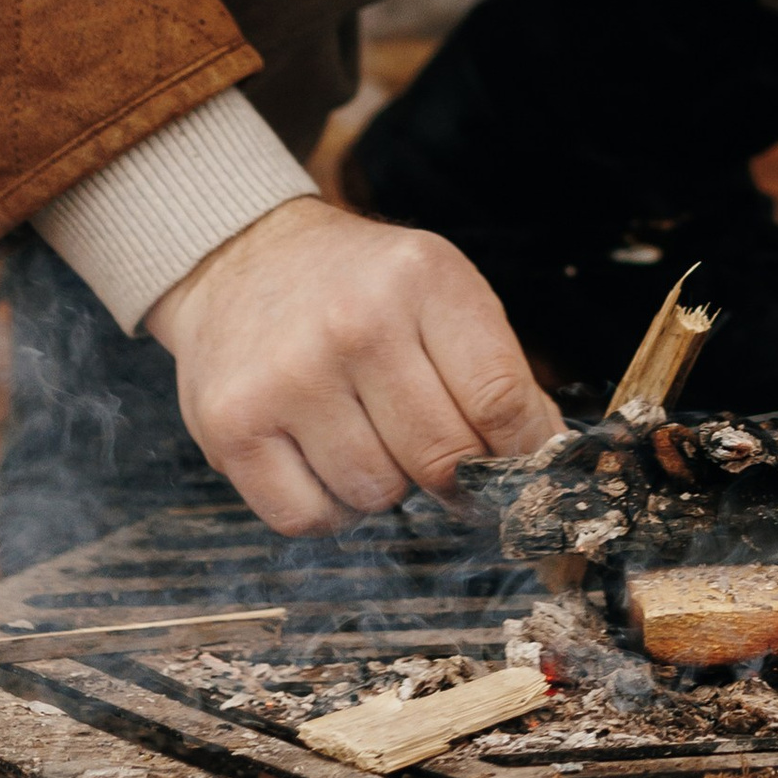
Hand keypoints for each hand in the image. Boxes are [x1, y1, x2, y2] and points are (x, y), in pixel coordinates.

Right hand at [144, 196, 560, 537]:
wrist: (245, 258)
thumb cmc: (359, 284)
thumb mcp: (440, 289)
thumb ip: (497, 370)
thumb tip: (547, 458)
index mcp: (422, 278)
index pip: (501, 399)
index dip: (522, 451)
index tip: (520, 464)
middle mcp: (354, 324)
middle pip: (443, 458)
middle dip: (454, 473)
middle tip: (441, 454)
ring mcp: (287, 378)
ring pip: (377, 496)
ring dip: (385, 484)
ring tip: (367, 431)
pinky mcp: (231, 427)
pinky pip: (309, 519)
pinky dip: (328, 508)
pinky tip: (323, 456)